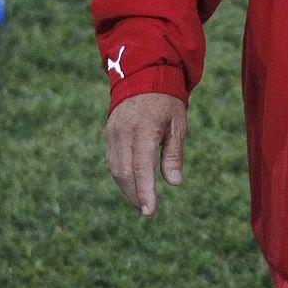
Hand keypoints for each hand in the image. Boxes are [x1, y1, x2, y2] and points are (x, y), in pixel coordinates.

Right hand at [105, 92, 188, 216]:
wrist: (144, 77)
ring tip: (141, 201)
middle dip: (135, 195)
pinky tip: (132, 184)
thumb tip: (175, 183)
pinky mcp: (109, 134)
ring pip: (116, 169)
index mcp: (144, 131)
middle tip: (147, 210)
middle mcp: (124, 133)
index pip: (141, 169)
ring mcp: (113, 134)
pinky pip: (112, 160)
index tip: (150, 211)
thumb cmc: (167, 102)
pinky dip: (121, 176)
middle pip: (125, 173)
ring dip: (127, 188)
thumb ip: (173, 154)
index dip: (145, 192)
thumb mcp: (178, 125)